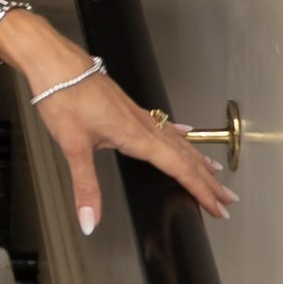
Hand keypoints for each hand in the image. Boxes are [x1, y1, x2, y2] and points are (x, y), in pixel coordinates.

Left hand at [2, 14, 231, 234]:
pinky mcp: (128, 108)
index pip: (179, 169)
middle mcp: (143, 124)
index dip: (200, 190)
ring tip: (215, 174)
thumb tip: (89, 221)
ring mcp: (138, 115)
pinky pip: (165, 125)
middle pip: (187, 157)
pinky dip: (180, 135)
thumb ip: (85, 187)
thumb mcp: (72, 147)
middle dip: (208, 182)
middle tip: (227, 200)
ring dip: (199, 160)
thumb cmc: (63, 96)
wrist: (55, 62)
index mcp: (136, 136)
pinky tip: (185, 134)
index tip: (217, 207)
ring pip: (179, 141)